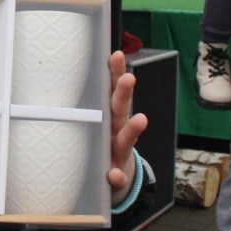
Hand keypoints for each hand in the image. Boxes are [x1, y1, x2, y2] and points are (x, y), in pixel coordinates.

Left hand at [108, 50, 147, 204]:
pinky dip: (116, 175)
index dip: (114, 72)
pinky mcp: (117, 173)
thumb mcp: (97, 121)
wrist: (113, 176)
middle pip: (119, 109)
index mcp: (108, 114)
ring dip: (132, 130)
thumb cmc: (102, 141)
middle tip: (128, 78)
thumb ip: (94, 101)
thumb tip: (89, 75)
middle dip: (123, 93)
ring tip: (141, 119)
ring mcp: (119, 151)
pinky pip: (117, 175)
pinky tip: (114, 175)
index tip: (116, 54)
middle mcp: (116, 129)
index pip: (111, 90)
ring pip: (125, 138)